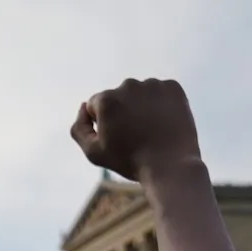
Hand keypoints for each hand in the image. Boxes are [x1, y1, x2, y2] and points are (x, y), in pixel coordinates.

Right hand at [70, 78, 200, 181]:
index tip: (117, 139)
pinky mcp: (173, 87)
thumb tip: (83, 107)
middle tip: (134, 136)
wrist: (170, 164)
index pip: (96, 106)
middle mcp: (128, 85)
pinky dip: (160, 104)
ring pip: (139, 94)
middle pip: (118, 97)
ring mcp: (152, 84)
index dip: (103, 124)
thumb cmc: (129, 161)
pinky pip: (160, 92)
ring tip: (150, 130)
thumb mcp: (93, 152)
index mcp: (106, 99)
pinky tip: (163, 122)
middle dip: (122, 112)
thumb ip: (79, 128)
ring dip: (141, 107)